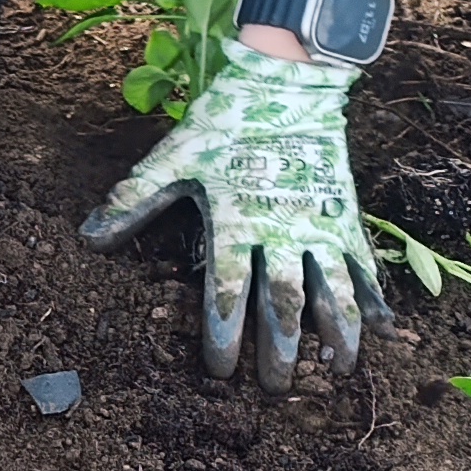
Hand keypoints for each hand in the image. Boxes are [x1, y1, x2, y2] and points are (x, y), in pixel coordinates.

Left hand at [82, 40, 389, 390]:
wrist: (285, 82)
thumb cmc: (224, 124)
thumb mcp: (173, 159)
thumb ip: (134, 201)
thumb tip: (88, 237)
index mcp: (237, 222)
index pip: (228, 291)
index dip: (223, 334)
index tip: (220, 370)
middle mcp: (282, 230)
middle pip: (283, 304)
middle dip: (280, 350)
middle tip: (276, 389)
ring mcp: (319, 223)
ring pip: (332, 290)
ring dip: (337, 333)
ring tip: (338, 371)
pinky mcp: (345, 212)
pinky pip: (363, 261)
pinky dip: (374, 295)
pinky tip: (383, 327)